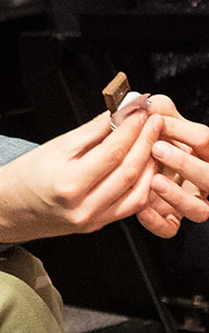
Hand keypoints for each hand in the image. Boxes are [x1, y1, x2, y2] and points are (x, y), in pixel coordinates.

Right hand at [0, 108, 161, 239]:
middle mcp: (83, 206)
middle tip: (154, 121)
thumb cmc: (23, 177)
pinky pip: (131, 204)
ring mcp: (92, 219)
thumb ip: (91, 132)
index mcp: (68, 184)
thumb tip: (118, 114)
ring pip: (138, 190)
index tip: (140, 111)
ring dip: (151, 163)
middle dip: (146, 141)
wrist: (6, 207)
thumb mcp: (54, 147)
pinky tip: (145, 165)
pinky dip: (143, 183)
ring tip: (154, 141)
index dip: (131, 129)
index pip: (112, 152)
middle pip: (129, 170)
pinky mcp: (98, 225)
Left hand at [144, 95, 208, 235]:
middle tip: (157, 149)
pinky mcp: (171, 220)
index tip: (159, 122)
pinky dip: (157, 221)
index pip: (205, 141)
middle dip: (185, 162)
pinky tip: (142, 209)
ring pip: (199, 209)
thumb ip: (160, 111)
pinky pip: (171, 228)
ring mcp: (191, 202)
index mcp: (204, 153)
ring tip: (155, 180)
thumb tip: (152, 104)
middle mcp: (204, 180)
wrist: (130, 167)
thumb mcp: (161, 120)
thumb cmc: (154, 140)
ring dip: (177, 195)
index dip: (185, 131)